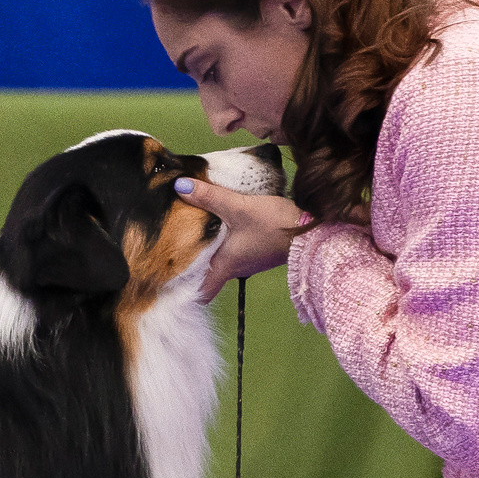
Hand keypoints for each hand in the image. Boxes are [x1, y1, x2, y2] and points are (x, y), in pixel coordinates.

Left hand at [173, 177, 309, 304]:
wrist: (312, 228)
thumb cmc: (274, 225)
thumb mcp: (238, 207)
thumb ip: (209, 197)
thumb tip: (179, 185)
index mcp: (225, 266)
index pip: (201, 292)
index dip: (184, 289)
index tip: (167, 278)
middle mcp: (235, 268)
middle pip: (207, 273)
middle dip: (191, 262)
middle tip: (171, 246)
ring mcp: (248, 260)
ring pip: (220, 259)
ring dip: (208, 249)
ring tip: (190, 230)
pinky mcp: (258, 250)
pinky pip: (234, 249)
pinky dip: (223, 241)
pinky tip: (219, 224)